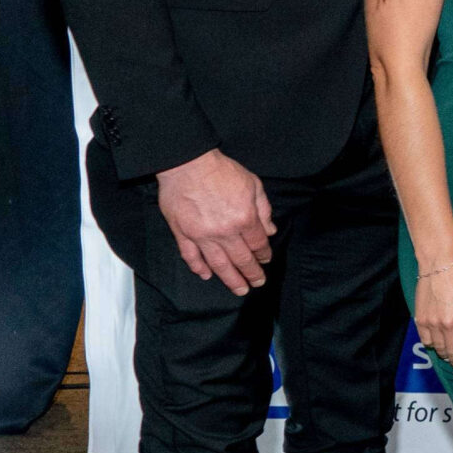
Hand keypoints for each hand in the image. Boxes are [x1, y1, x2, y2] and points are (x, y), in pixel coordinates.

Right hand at [155, 148, 275, 293]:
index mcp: (244, 219)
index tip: (266, 261)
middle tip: (257, 283)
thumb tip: (270, 231)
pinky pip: (190, 256)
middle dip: (251, 273)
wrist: (187, 163)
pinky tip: (206, 275)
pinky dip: (198, 268)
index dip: (264, 255)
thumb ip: (264, 210)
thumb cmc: (222, 171)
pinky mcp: (182, 233)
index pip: (258, 244)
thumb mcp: (253, 185)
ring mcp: (201, 235)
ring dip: (230, 279)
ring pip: (218, 264)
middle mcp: (224, 232)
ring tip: (239, 289)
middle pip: (241, 259)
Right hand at [414, 259, 452, 371]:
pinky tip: (436, 346)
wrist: (440, 267)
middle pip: (452, 352)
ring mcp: (434, 324)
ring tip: (449, 357)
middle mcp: (450, 326)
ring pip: (439, 349)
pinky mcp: (420, 320)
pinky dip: (432, 346)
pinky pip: (426, 340)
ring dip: (444, 355)